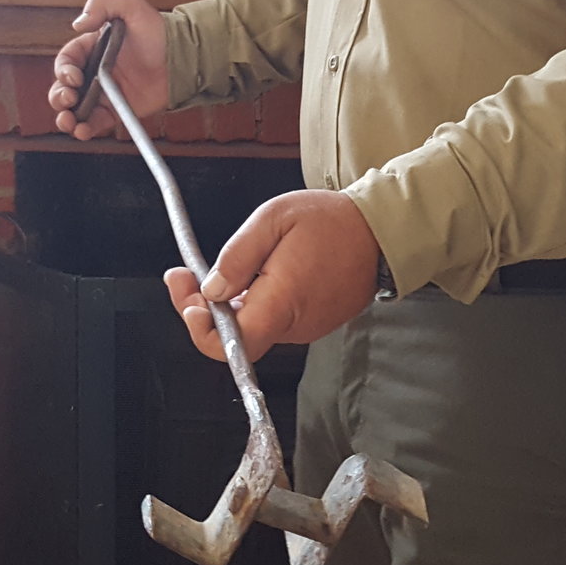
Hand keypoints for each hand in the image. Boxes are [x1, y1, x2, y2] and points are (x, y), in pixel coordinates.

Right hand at [49, 0, 169, 139]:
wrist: (183, 58)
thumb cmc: (158, 30)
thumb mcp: (131, 6)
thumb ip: (102, 5)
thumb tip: (77, 24)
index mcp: (91, 48)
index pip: (66, 60)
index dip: (63, 70)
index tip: (74, 77)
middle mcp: (93, 72)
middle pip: (63, 87)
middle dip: (59, 96)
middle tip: (69, 99)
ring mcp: (104, 93)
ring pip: (74, 109)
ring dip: (65, 117)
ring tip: (69, 121)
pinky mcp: (116, 111)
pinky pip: (95, 123)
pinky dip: (86, 130)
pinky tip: (83, 130)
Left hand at [163, 190, 381, 361]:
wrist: (380, 230)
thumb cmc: (331, 221)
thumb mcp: (273, 220)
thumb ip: (238, 256)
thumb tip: (211, 290)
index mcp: (283, 302)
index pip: (232, 344)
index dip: (201, 331)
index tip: (188, 299)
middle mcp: (295, 325)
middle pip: (236, 336)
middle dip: (204, 308)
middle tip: (185, 274)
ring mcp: (305, 327)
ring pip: (252, 327)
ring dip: (227, 305)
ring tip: (218, 270)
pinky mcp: (312, 322)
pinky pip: (272, 319)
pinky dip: (252, 303)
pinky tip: (249, 276)